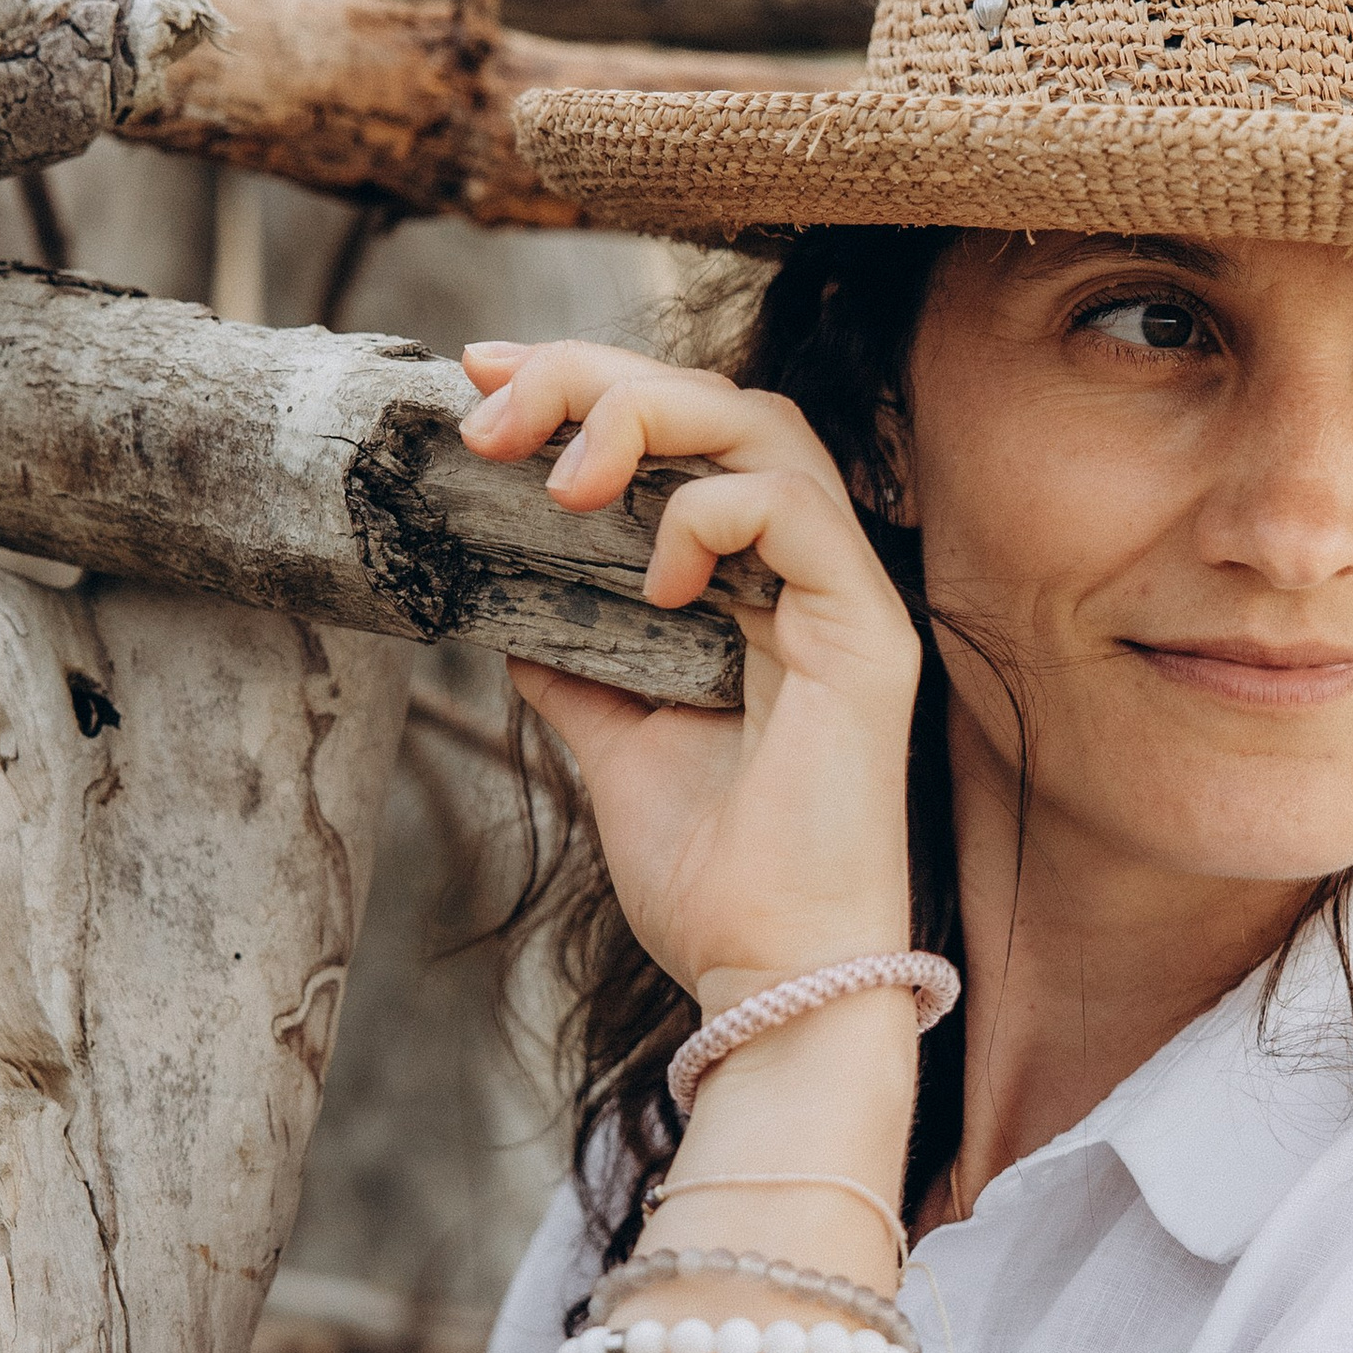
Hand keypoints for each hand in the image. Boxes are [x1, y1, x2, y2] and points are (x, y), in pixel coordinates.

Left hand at [459, 338, 923, 1003]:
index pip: (684, 440)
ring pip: (766, 427)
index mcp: (755, 593)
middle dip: (595, 375)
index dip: (587, 385)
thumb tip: (499, 602)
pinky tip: (651, 583)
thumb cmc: (712, 880)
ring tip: (562, 474)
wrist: (767, 976)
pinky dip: (708, 518)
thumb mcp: (609, 743)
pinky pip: (795, 510)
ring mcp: (847, 599)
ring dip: (646, 417)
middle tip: (491, 400)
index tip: (482, 381)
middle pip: (721, 403)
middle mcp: (807, 577)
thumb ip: (572, 661)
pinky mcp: (869, 636)